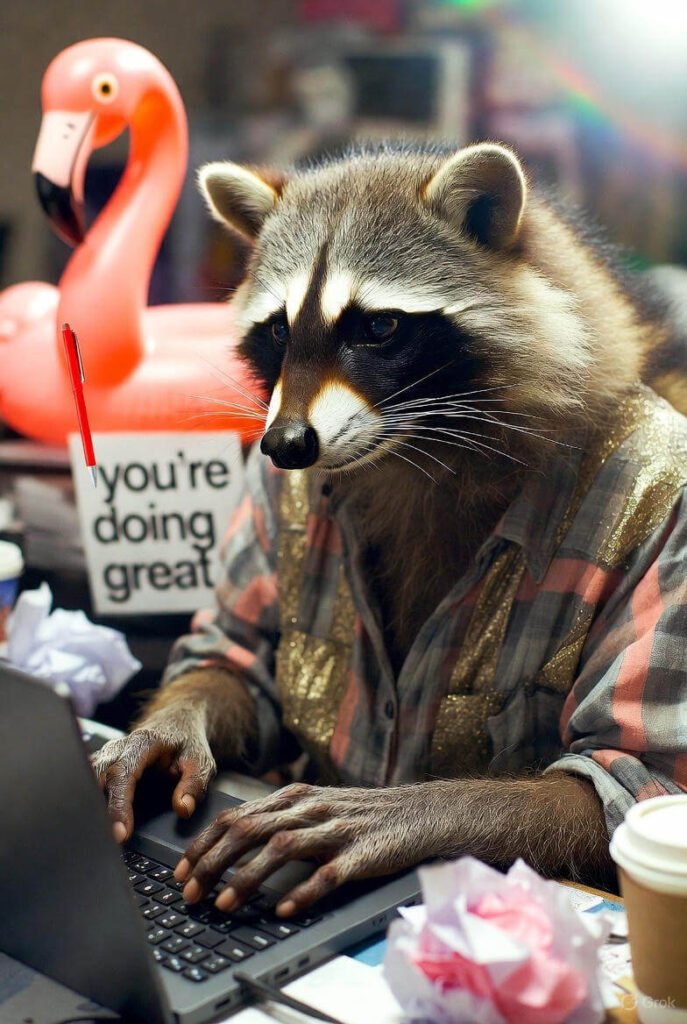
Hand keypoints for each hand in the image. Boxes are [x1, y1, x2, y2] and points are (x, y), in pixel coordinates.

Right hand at [91, 708, 214, 842]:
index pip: (122, 775)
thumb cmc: (187, 742)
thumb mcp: (201, 761)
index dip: (119, 806)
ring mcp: (106, 755)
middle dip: (95, 810)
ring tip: (96, 838)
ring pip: (87, 781)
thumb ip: (193, 784)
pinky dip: (89, 804)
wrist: (177, 723)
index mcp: (142, 743)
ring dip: (89, 808)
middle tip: (104, 842)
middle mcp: (118, 747)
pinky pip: (88, 784)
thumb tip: (182, 808)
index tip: (120, 833)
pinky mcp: (101, 765)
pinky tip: (95, 826)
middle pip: (96, 778)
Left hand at [174, 782, 450, 916]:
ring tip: (224, 901)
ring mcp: (336, 829)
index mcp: (294, 797)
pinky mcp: (362, 853)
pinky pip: (329, 873)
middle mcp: (310, 808)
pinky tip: (286, 908)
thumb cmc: (362, 815)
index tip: (181, 869)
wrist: (419, 812)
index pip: (236, 815)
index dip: (204, 843)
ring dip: (248, 876)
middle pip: (250, 830)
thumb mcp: (315, 808)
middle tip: (190, 891)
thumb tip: (231, 841)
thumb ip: (279, 820)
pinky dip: (304, 891)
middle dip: (213, 861)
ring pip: (281, 848)